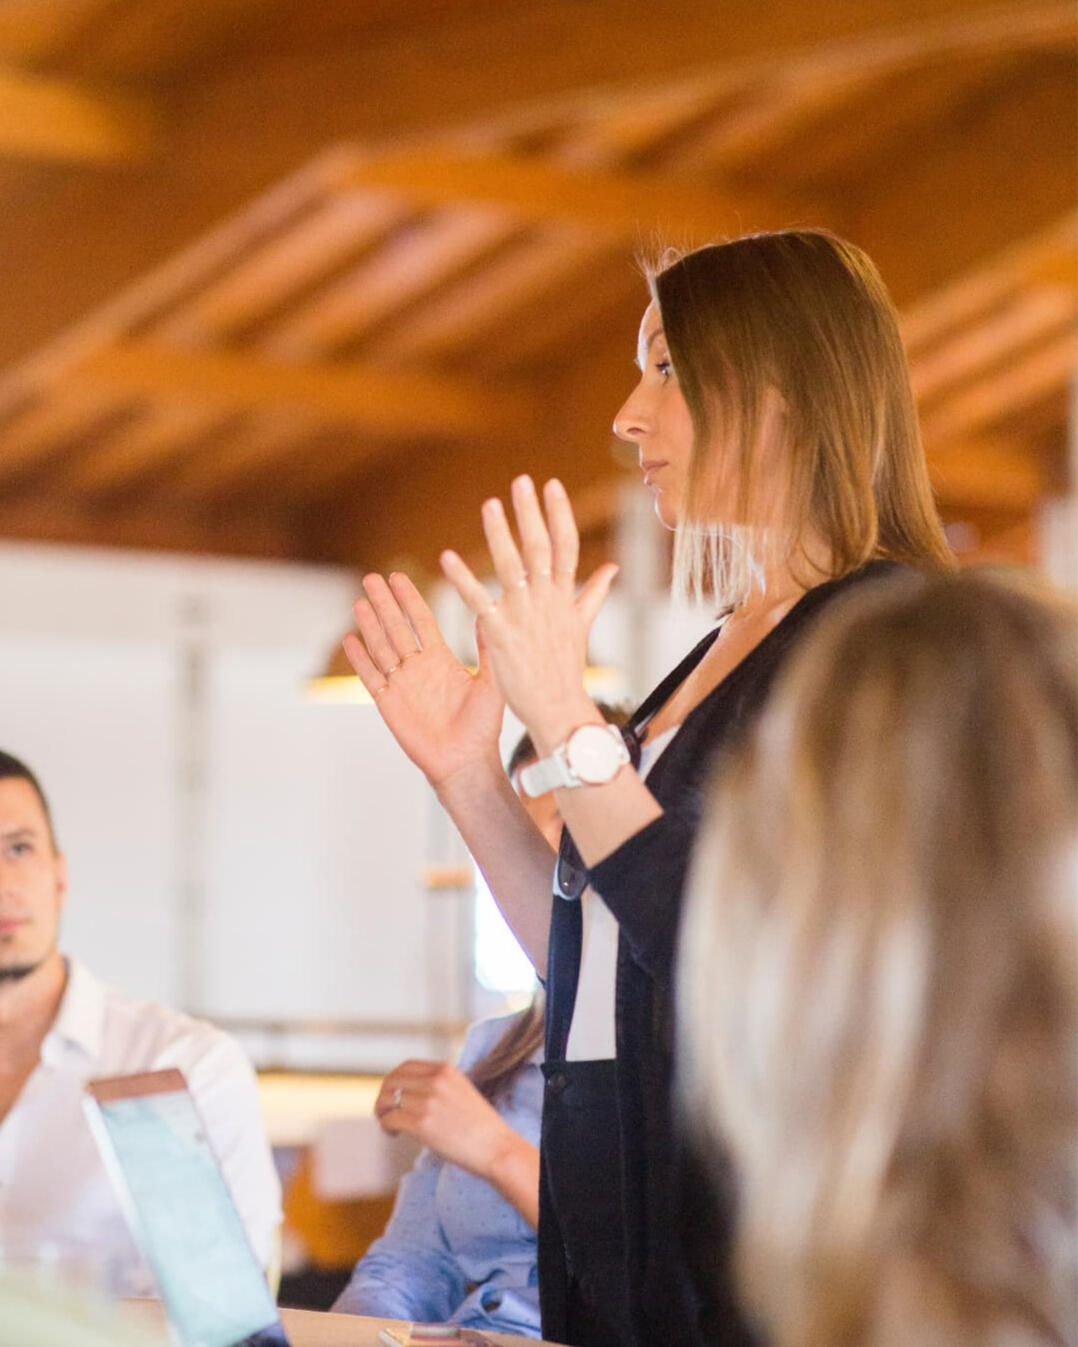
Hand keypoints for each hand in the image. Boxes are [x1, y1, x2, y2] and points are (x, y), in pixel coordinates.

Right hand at [343, 571, 504, 790]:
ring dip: (370, 624)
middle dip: (384, 603)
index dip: (409, 599)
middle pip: (396, 628)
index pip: (421, 621)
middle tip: (371, 578)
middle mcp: (418, 668)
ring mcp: (402, 684)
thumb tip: (491, 612)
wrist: (466, 762)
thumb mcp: (491, 682)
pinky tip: (350, 639)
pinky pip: (371, 676)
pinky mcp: (388, 703)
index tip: (398, 577)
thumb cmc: (483, 727)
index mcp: (441, 660)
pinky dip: (360, 658)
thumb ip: (488, 649)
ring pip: (381, 647)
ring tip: (359, 601)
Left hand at [375, 1059, 522, 1182]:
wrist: (496, 1148)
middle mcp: (436, 1081)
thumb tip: (408, 1090)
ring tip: (390, 1126)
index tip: (392, 1095)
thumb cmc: (480, 1125)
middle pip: (392, 1081)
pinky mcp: (422, 1123)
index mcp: (446, 1070)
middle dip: (383, 1096)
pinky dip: (387, 1127)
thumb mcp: (461, 1090)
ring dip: (383, 1114)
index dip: (393, 1080)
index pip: (406, 1066)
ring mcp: (428, 1101)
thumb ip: (438, 1084)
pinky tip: (394, 1135)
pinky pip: (390, 1119)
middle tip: (384, 1112)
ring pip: (388, 1101)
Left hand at [440, 476, 618, 753]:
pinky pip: (479, 601)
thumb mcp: (582, 625)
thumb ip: (594, 593)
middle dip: (531, 513)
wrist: (558, 709)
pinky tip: (447, 558)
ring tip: (489, 504)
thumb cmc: (566, 669)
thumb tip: (613, 567)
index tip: (552, 485)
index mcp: (565, 597)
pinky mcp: (500, 635)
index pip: (566, 546)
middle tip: (521, 480)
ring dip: (500, 535)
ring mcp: (524, 617)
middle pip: (541, 548)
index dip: (559, 514)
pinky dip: (463, 580)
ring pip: (512, 567)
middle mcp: (547, 601)